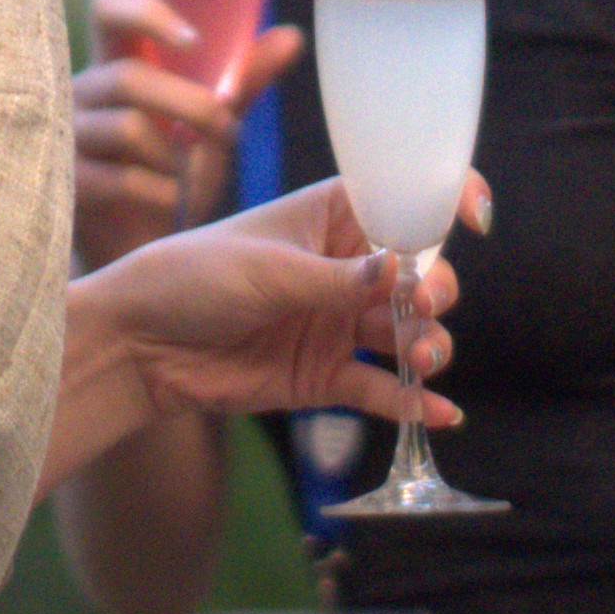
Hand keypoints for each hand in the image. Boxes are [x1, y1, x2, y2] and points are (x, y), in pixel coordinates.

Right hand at [71, 0, 307, 267]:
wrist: (139, 250)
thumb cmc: (170, 175)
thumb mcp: (208, 126)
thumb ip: (242, 82)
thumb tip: (292, 36)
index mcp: (115, 66)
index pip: (111, 11)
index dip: (146, 13)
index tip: (194, 40)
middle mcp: (83, 93)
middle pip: (129, 77)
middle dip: (192, 105)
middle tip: (228, 131)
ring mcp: (67, 137)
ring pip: (128, 128)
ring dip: (178, 159)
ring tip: (197, 181)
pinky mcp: (67, 183)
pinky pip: (123, 180)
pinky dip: (165, 195)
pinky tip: (176, 206)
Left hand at [82, 176, 478, 429]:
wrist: (140, 344)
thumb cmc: (194, 277)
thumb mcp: (267, 270)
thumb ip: (335, 279)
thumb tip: (402, 272)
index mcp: (331, 218)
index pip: (401, 200)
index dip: (443, 201)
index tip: (474, 217)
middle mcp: (345, 270)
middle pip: (418, 276)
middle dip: (437, 289)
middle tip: (425, 305)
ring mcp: (337, 324)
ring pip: (407, 334)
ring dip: (429, 345)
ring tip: (425, 356)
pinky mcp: (324, 376)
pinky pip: (380, 389)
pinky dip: (411, 402)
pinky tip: (439, 413)